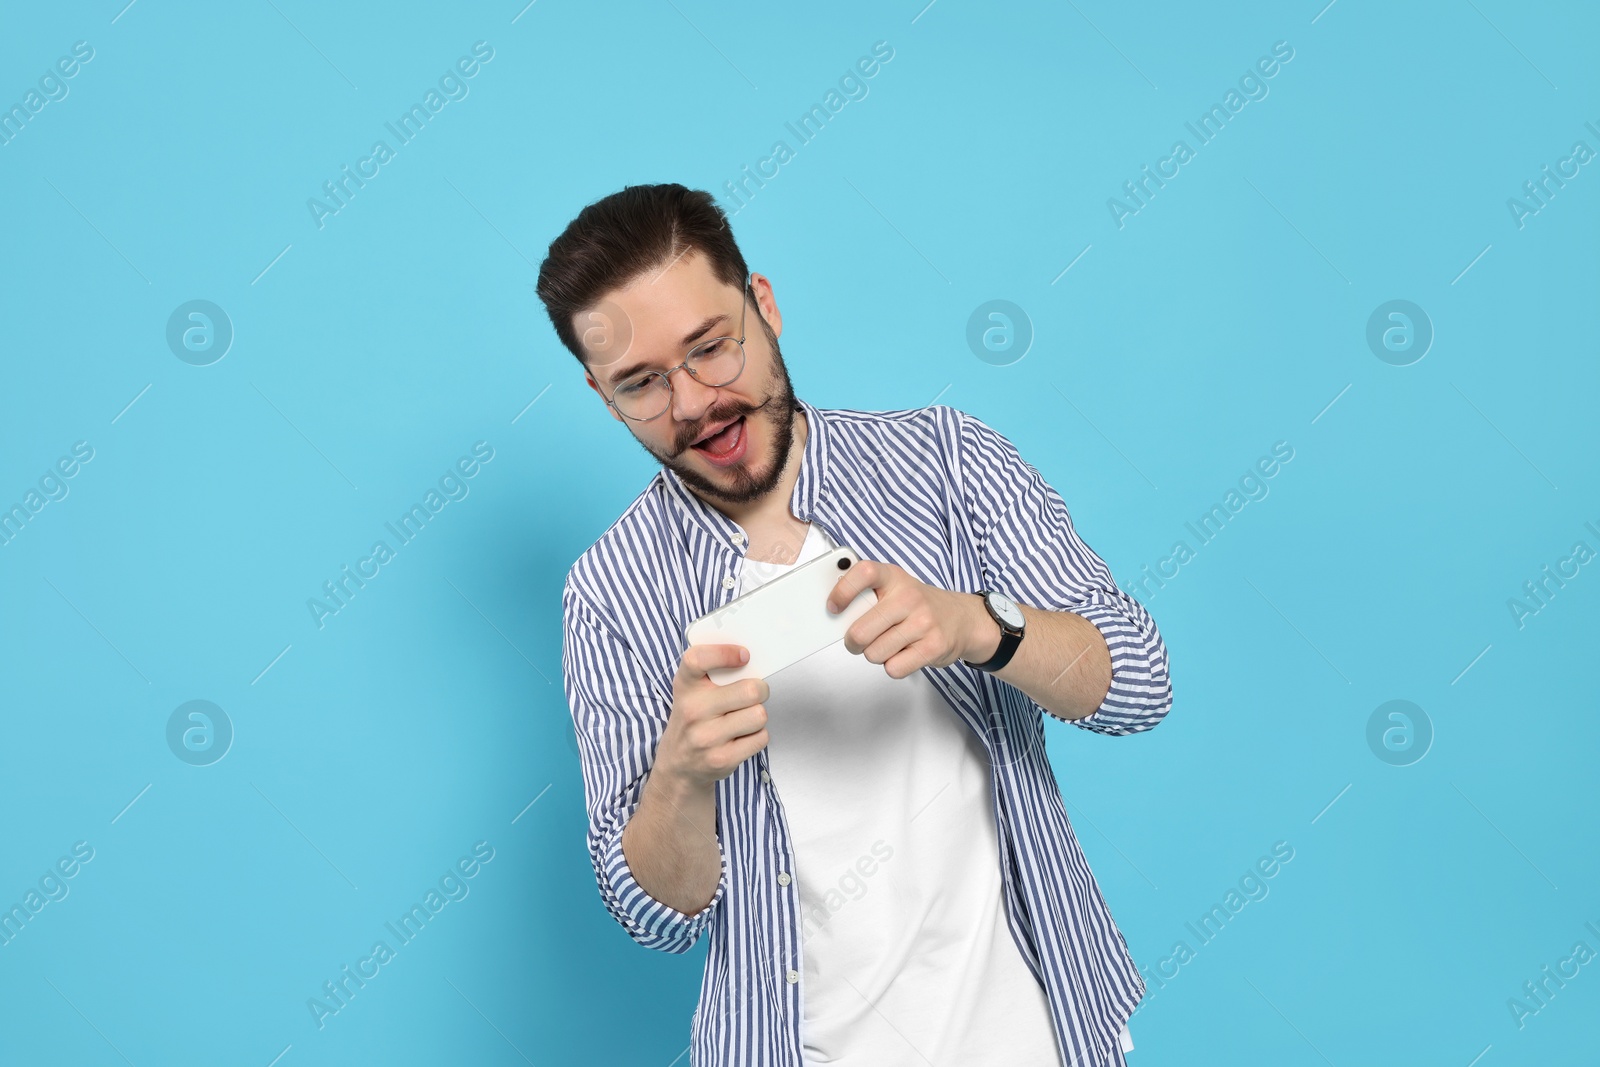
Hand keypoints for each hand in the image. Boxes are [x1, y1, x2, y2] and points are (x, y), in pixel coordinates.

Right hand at [656, 644, 770, 789]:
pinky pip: (761, 737)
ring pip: (759, 715)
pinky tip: (742, 737)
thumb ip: (714, 674)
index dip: (725, 652)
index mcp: (685, 687)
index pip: (698, 659)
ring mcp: (707, 737)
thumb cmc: (692, 722)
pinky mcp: (722, 759)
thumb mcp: (690, 693)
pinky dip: (757, 736)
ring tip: (743, 719)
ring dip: (757, 716)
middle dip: (760, 691)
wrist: (677, 767)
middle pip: (750, 690)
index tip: (743, 656)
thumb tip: (750, 659)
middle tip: (754, 694)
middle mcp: (693, 711)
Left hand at [825, 559, 999, 678]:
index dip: (842, 592)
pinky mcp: (933, 647)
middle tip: (860, 639)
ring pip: (874, 653)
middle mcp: (909, 597)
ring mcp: (923, 622)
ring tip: (890, 643)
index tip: (833, 607)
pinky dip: (894, 666)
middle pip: (861, 631)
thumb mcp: (894, 589)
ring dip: (876, 654)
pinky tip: (904, 653)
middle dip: (853, 641)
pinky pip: (894, 668)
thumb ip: (866, 595)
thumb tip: (832, 613)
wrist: (962, 619)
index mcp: (894, 577)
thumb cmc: (918, 606)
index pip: (862, 573)